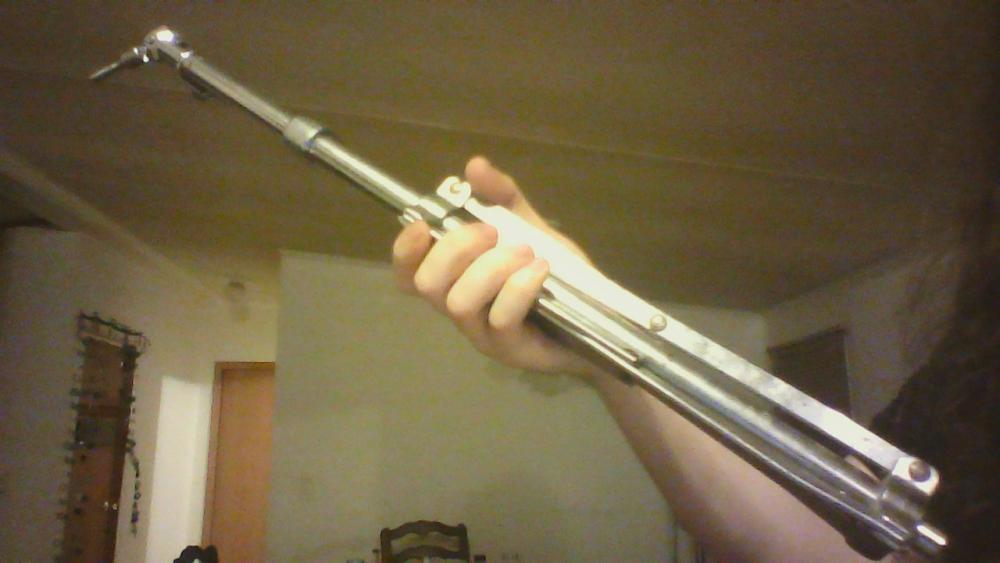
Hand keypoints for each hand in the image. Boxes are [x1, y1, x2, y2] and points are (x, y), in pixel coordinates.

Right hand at [392, 156, 591, 374]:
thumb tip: (474, 165)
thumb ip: (502, 198)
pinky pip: (501, 318)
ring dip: (491, 268)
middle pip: (426, 283)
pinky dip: (519, 287)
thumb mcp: (529, 227)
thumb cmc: (555, 275)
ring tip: (525, 252)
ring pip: (459, 301)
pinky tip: (541, 270)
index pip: (407, 273)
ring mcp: (482, 333)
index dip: (405, 249)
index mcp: (455, 279)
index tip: (426, 224)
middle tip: (493, 232)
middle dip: (456, 248)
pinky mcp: (510, 349)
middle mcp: (460, 307)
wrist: (598, 318)